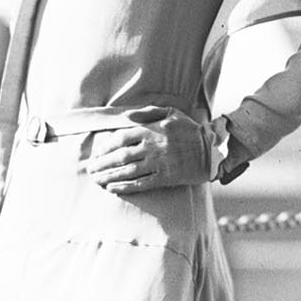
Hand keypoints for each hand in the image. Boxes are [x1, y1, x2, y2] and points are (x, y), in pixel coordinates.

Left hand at [83, 107, 211, 194]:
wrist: (210, 150)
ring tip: (97, 180)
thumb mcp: (171, 112)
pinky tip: (113, 188)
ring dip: (109, 176)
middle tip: (90, 170)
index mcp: (152, 129)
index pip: (121, 138)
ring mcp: (159, 163)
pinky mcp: (165, 177)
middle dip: (102, 164)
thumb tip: (126, 116)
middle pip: (120, 156)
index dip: (106, 147)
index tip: (97, 154)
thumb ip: (147, 112)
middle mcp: (153, 146)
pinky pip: (141, 183)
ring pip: (128, 171)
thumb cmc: (189, 130)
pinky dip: (125, 187)